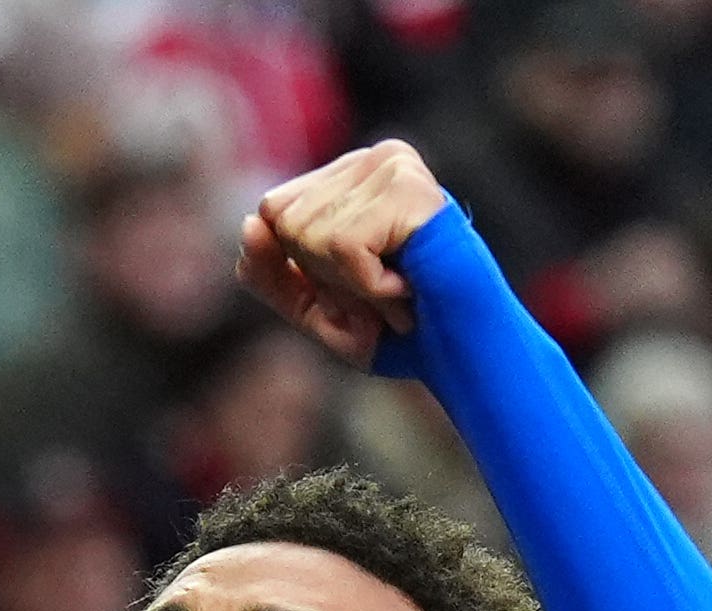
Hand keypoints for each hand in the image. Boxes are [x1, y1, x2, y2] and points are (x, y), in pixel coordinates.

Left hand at [238, 141, 454, 369]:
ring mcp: (395, 167)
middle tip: (381, 287)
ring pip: (308, 234)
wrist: (463, 350)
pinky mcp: (410, 188)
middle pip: (285, 221)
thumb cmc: (393, 328)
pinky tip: (409, 285)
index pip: (273, 210)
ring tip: (399, 287)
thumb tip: (249, 223)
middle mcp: (374, 159)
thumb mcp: (312, 306)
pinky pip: (342, 246)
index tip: (356, 279)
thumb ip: (270, 273)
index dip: (299, 263)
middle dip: (323, 275)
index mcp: (350, 176)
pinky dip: (368, 285)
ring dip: (350, 283)